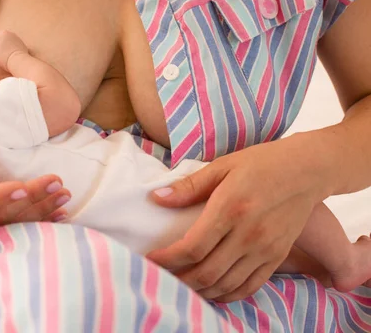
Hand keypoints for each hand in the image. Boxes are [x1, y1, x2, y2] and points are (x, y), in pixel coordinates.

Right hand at [0, 30, 28, 70]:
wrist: (20, 63)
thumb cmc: (4, 58)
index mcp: (1, 33)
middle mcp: (9, 33)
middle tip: (0, 55)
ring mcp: (17, 38)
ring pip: (5, 43)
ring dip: (3, 49)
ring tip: (6, 56)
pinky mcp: (22, 44)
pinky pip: (12, 46)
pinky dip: (10, 51)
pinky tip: (12, 57)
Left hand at [147, 135, 330, 301]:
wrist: (308, 170)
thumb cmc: (261, 163)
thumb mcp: (222, 166)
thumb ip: (189, 186)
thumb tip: (156, 198)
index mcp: (230, 208)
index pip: (192, 247)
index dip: (166, 259)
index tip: (149, 260)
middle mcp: (248, 234)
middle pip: (206, 272)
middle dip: (178, 279)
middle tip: (160, 276)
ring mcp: (265, 249)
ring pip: (225, 284)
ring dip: (199, 290)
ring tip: (180, 284)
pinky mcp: (277, 256)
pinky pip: (249, 286)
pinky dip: (227, 295)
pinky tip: (211, 291)